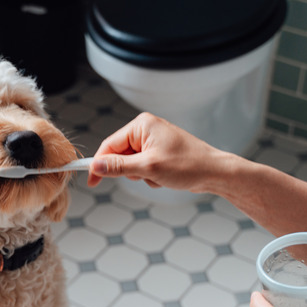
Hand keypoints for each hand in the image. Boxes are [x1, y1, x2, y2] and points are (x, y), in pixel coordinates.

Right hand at [87, 112, 233, 190]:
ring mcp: (153, 140)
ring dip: (142, 175)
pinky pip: (143, 167)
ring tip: (160, 175)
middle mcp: (146, 129)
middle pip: (119, 155)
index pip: (109, 144)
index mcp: (141, 125)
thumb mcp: (148, 168)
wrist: (215, 172)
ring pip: (131, 164)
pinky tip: (166, 177)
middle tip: (147, 175)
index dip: (99, 164)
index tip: (92, 181)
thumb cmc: (188, 165)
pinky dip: (151, 176)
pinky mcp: (160, 152)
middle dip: (130, 171)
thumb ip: (118, 167)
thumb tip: (95, 166)